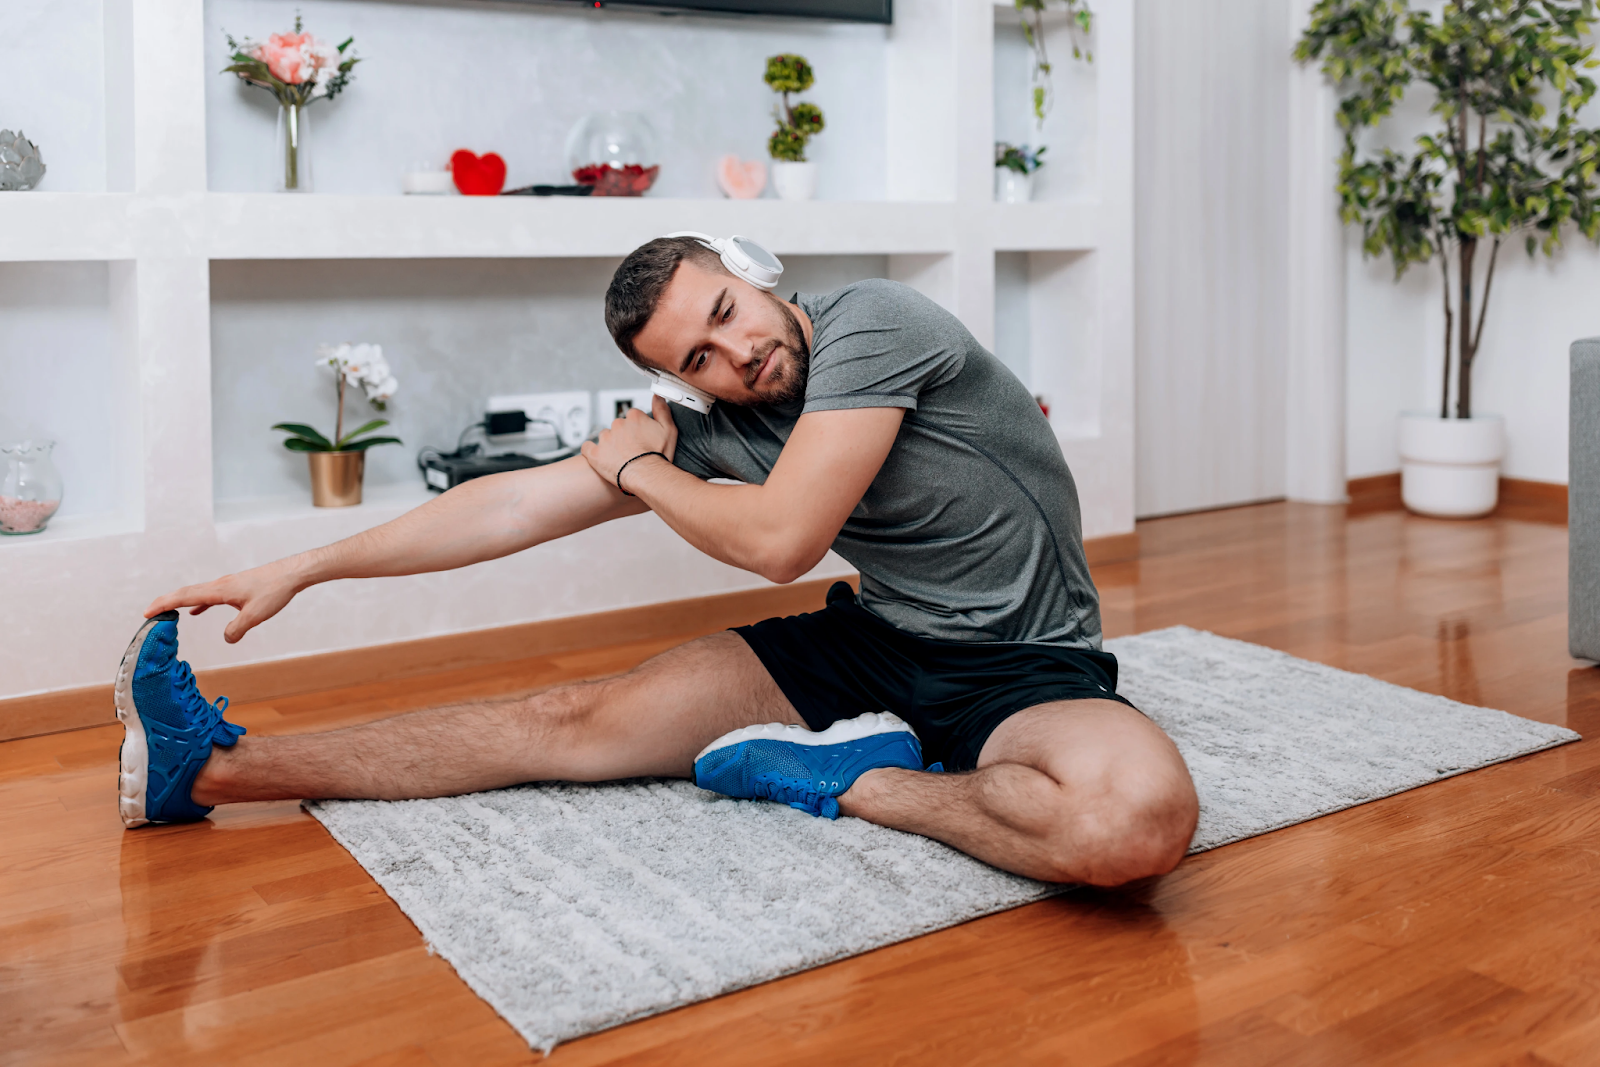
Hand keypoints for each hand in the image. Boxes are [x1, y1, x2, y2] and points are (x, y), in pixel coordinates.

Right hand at [144, 560, 303, 643]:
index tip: (147, 612)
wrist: (291, 574)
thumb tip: (226, 639)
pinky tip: (196, 612)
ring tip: (166, 612)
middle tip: (147, 613)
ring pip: (197, 593)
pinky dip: (199, 604)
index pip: (185, 597)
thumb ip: (237, 629)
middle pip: (185, 593)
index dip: (164, 604)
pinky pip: (210, 596)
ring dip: (180, 602)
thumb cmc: (275, 591)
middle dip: (165, 602)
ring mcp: (227, 585)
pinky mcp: (235, 588)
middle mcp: (219, 585)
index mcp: (220, 590)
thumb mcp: (255, 615)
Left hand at [580, 395, 678, 491]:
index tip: (640, 438)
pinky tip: (600, 457)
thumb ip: (662, 410)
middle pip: (618, 427)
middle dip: (624, 437)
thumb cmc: (658, 456)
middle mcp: (618, 424)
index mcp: (634, 417)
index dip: (637, 429)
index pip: (632, 417)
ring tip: (620, 458)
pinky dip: (591, 451)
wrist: (646, 476)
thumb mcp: (669, 430)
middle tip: (632, 450)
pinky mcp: (595, 453)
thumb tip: (657, 397)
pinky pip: (587, 448)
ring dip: (610, 445)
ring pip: (605, 437)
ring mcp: (605, 438)